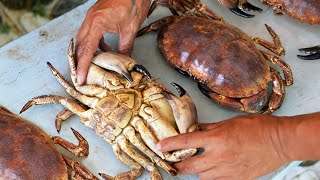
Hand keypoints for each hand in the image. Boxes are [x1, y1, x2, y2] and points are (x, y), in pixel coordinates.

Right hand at [75, 0, 149, 84]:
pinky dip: (94, 43)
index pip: (86, 49)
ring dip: (85, 52)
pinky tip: (102, 50)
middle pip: (79, 44)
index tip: (80, 78)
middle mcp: (90, 19)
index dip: (82, 66)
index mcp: (97, 23)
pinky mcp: (96, 15)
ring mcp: (92, 16)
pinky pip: (90, 32)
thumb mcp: (130, 29)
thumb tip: (124, 61)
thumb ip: (125, 48)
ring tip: (89, 66)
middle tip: (81, 75)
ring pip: (83, 38)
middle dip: (79, 61)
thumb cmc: (133, 3)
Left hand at [156, 114, 290, 179]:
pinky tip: (214, 172)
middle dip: (178, 166)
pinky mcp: (237, 179)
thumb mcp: (230, 122)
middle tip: (173, 164)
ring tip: (198, 166)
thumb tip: (196, 128)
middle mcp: (219, 155)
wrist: (280, 141)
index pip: (186, 141)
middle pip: (189, 166)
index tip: (160, 146)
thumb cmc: (257, 127)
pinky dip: (212, 177)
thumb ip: (210, 127)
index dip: (170, 144)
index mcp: (217, 138)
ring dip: (197, 172)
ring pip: (202, 177)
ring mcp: (228, 170)